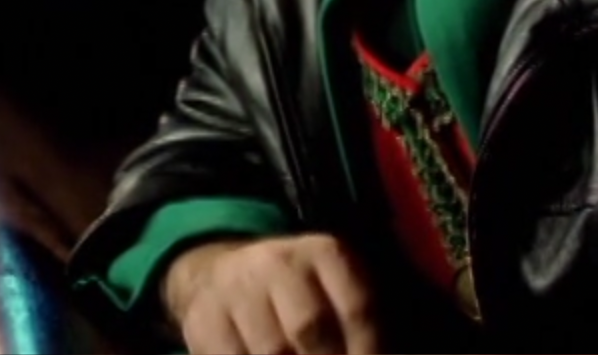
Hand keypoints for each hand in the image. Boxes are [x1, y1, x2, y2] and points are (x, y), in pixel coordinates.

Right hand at [162, 233, 381, 353]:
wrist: (220, 272)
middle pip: (310, 327)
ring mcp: (236, 292)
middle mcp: (277, 264)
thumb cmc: (298, 291)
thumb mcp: (336, 287)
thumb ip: (364, 323)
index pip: (358, 306)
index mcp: (324, 253)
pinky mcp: (203, 321)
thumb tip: (393, 351)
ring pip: (270, 351)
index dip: (371, 348)